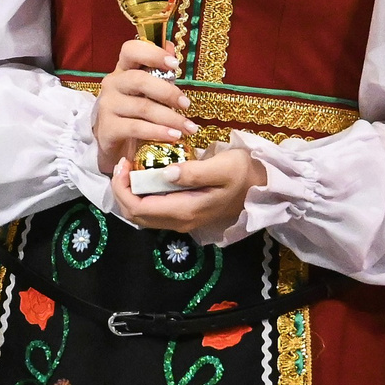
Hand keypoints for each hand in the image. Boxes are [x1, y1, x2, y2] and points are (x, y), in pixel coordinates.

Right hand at [93, 37, 192, 173]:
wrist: (114, 147)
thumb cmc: (135, 114)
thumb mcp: (147, 92)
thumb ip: (159, 72)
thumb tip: (171, 48)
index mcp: (123, 70)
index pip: (130, 50)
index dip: (153, 54)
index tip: (175, 64)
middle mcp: (113, 84)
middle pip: (139, 80)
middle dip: (167, 92)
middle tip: (186, 104)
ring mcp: (108, 106)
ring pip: (142, 107)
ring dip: (170, 118)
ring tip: (189, 127)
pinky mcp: (108, 128)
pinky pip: (136, 128)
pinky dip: (158, 132)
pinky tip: (174, 136)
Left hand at [110, 148, 263, 240]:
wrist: (262, 186)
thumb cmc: (243, 173)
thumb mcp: (222, 167)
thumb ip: (193, 172)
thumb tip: (164, 172)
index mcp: (186, 210)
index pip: (139, 208)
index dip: (123, 188)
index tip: (124, 163)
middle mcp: (181, 221)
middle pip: (136, 216)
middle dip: (122, 191)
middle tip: (124, 164)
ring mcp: (183, 221)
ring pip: (144, 216)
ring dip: (131, 194)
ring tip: (131, 168)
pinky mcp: (186, 215)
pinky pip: (155, 211)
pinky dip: (143, 196)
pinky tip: (147, 176)